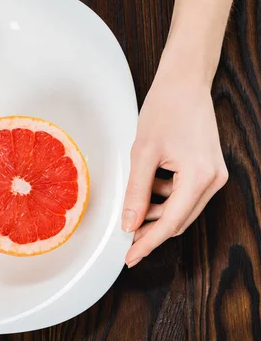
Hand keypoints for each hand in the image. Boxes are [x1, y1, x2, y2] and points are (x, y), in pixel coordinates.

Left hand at [121, 53, 228, 267]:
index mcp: (199, 177)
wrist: (184, 83)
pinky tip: (150, 181)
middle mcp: (213, 180)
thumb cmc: (164, 110)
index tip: (130, 257)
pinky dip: (165, 196)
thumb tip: (129, 224)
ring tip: (136, 196)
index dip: (148, 242)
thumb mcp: (143, 153)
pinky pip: (185, 194)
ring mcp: (214, 175)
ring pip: (182, 209)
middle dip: (151, 229)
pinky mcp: (209, 169)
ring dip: (157, 211)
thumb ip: (136, 192)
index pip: (171, 222)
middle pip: (179, 220)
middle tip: (125, 235)